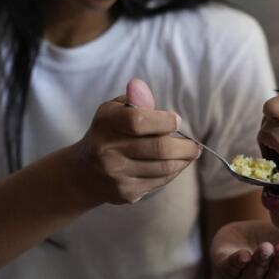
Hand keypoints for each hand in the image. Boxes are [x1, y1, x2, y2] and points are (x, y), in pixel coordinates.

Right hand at [70, 78, 199, 205]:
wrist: (84, 174)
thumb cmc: (109, 134)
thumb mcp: (115, 111)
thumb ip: (134, 100)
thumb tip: (140, 86)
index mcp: (105, 122)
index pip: (138, 121)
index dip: (165, 121)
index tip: (177, 121)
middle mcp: (106, 149)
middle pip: (159, 148)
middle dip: (184, 146)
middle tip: (194, 145)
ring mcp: (115, 173)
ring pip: (164, 168)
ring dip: (183, 160)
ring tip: (189, 154)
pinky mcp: (124, 192)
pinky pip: (159, 182)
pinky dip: (173, 172)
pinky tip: (174, 165)